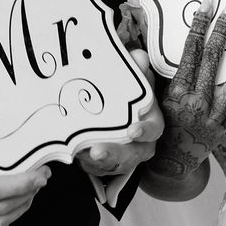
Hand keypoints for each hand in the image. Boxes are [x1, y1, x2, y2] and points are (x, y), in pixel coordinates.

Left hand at [77, 49, 162, 177]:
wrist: (114, 113)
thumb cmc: (126, 95)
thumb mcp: (130, 79)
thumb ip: (134, 68)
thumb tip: (139, 56)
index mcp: (150, 120)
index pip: (153, 128)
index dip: (145, 131)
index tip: (132, 130)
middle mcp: (140, 143)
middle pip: (131, 154)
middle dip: (113, 153)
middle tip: (95, 151)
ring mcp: (124, 156)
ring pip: (112, 164)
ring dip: (96, 162)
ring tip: (79, 154)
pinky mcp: (106, 165)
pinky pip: (96, 169)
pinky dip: (84, 163)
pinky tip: (72, 153)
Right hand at [149, 0, 225, 180]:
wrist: (171, 162)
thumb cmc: (160, 125)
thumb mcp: (150, 96)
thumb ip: (149, 71)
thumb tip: (139, 46)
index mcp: (177, 89)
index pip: (190, 50)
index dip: (198, 25)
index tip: (207, 4)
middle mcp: (198, 98)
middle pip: (213, 57)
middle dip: (223, 29)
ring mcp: (217, 111)